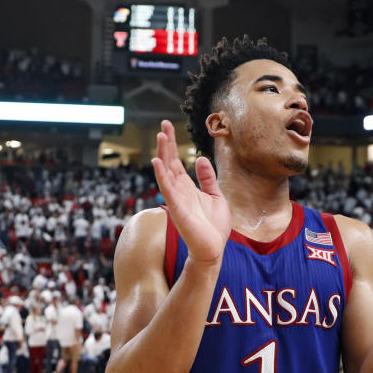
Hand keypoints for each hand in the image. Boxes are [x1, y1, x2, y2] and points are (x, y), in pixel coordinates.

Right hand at [151, 120, 230, 265]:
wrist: (213, 248)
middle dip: (166, 143)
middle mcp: (179, 191)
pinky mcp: (177, 208)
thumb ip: (208, 178)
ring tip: (160, 136)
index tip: (168, 127)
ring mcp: (176, 199)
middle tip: (163, 124)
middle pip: (169, 162)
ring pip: (166, 172)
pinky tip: (157, 162)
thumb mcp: (215, 196)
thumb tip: (202, 159)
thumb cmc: (214, 226)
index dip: (172, 145)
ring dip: (162, 154)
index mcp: (187, 187)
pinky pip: (167, 189)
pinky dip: (162, 175)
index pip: (176, 162)